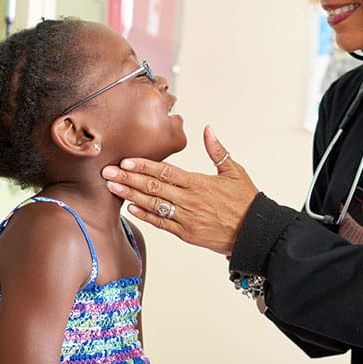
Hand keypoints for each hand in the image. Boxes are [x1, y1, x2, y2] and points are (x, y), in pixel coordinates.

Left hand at [102, 126, 257, 254]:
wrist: (255, 232)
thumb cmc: (246, 201)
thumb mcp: (235, 172)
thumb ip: (217, 151)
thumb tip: (208, 129)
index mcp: (200, 183)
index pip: (166, 172)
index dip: (144, 165)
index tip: (126, 159)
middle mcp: (190, 200)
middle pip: (153, 187)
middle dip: (128, 177)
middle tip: (108, 171)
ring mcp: (187, 218)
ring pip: (153, 205)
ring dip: (131, 194)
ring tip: (112, 186)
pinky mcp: (187, 234)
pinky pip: (161, 223)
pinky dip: (145, 215)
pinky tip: (130, 207)